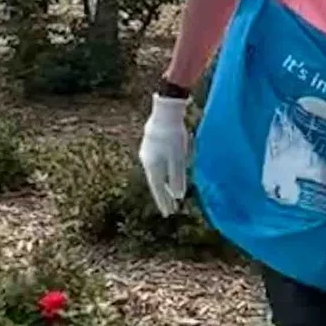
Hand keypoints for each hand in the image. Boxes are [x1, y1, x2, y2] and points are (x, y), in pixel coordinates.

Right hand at [138, 92, 190, 217]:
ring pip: (156, 173)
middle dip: (164, 196)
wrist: (165, 112)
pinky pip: (156, 165)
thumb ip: (178, 177)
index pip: (158, 189)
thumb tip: (178, 196)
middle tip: (169, 210)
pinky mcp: (151, 145)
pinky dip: (162, 174)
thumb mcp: (178, 158)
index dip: (164, 202)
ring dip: (163, 185)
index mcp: (153, 166)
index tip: (168, 214)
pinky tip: (166, 174)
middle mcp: (147, 161)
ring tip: (169, 195)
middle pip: (156, 183)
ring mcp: (147, 152)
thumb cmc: (173, 136)